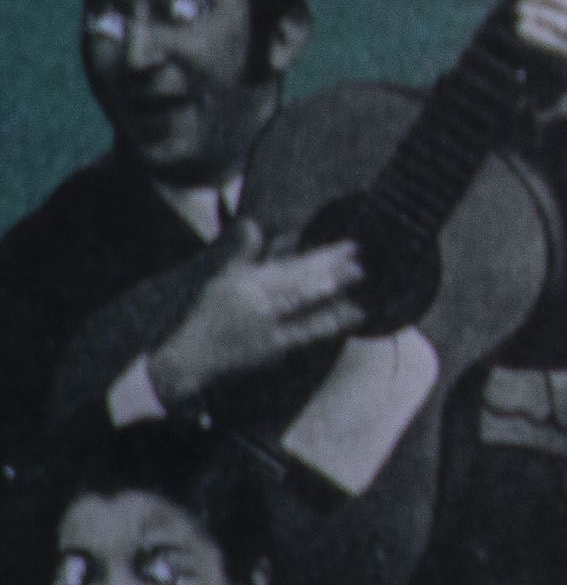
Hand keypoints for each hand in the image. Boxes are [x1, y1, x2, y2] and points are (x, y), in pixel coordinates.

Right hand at [148, 221, 363, 411]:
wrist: (187, 359)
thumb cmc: (205, 316)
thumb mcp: (220, 281)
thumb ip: (243, 254)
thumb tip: (255, 224)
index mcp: (244, 283)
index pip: (290, 265)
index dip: (321, 255)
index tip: (348, 246)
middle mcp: (257, 302)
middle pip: (302, 282)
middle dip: (333, 270)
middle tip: (361, 259)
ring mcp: (267, 326)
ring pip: (306, 303)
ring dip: (336, 290)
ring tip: (361, 278)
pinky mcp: (274, 348)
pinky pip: (307, 333)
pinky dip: (331, 322)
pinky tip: (353, 314)